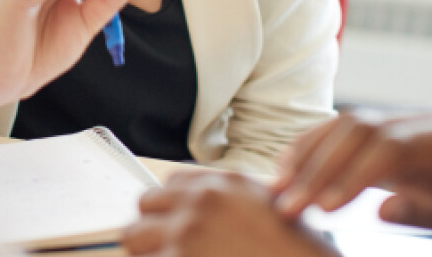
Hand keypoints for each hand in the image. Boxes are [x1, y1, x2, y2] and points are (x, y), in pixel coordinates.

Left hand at [122, 170, 340, 256]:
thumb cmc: (298, 255)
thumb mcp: (269, 212)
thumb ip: (231, 205)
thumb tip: (195, 213)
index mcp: (226, 184)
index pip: (171, 183)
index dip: (172, 209)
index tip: (177, 226)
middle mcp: (203, 201)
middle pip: (146, 204)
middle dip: (153, 230)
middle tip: (169, 251)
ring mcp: (188, 233)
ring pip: (133, 237)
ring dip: (148, 253)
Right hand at [269, 108, 431, 253]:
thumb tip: (381, 210)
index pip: (390, 146)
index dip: (351, 174)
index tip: (322, 207)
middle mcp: (428, 120)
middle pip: (360, 128)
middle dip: (319, 165)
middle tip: (287, 202)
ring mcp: (411, 124)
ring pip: (348, 125)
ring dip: (310, 154)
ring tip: (278, 185)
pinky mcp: (398, 137)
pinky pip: (351, 136)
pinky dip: (319, 150)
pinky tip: (292, 169)